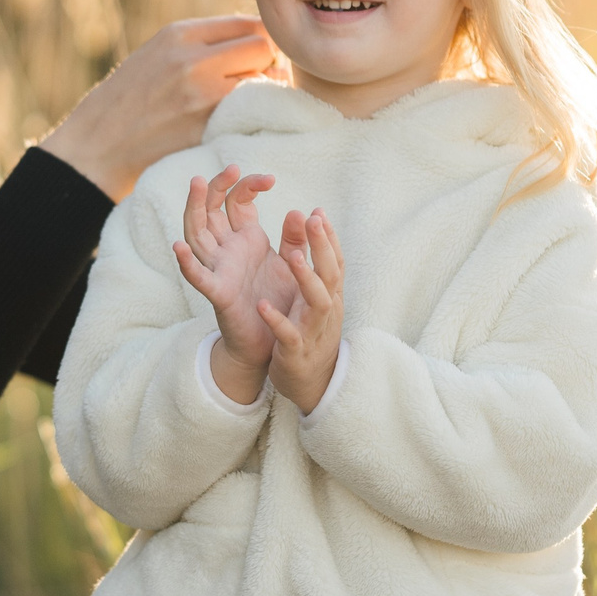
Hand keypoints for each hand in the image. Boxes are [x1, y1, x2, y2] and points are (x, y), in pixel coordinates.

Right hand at [36, 16, 275, 199]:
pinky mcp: (206, 128)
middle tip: (257, 80)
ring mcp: (201, 95)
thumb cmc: (127, 100)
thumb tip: (252, 38)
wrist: (97, 146)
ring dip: (262, 92)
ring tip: (243, 103)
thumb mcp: (156, 53)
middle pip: (262, 48)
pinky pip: (249, 114)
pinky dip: (250, 117)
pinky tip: (235, 122)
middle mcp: (193, 59)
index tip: (256, 57)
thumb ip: (198, 43)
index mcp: (179, 35)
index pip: (248, 23)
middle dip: (267, 63)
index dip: (261, 40)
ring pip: (262, 81)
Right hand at [171, 166, 289, 399]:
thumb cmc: (277, 301)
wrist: (272, 342)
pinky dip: (187, 264)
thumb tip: (304, 211)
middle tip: (229, 167)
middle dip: (217, 187)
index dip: (247, 185)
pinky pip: (199, 278)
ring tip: (197, 185)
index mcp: (244, 240)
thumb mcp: (290, 264)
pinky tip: (179, 248)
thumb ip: (295, 238)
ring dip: (195, 210)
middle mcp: (227, 251)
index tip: (269, 178)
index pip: (236, 202)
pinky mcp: (219, 295)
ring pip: (198, 235)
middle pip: (211, 211)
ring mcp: (220, 270)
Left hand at [263, 208, 344, 414]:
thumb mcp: (311, 296)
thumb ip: (306, 257)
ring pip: (317, 301)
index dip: (328, 237)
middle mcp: (326, 309)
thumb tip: (307, 217)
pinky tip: (262, 306)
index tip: (318, 212)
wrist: (313, 383)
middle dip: (323, 247)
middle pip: (330, 273)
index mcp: (329, 294)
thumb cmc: (310, 331)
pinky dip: (277, 320)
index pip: (334, 261)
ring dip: (306, 279)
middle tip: (313, 220)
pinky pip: (288, 334)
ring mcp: (313, 329)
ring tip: (291, 257)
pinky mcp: (295, 351)